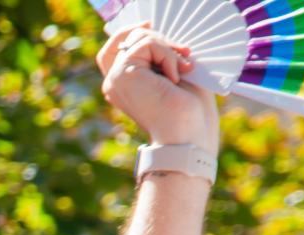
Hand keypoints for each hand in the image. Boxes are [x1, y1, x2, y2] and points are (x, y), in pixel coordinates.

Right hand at [97, 23, 218, 154]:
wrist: (187, 139)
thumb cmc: (189, 114)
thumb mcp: (175, 74)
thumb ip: (161, 54)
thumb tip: (155, 30)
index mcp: (124, 85)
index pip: (115, 47)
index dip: (132, 32)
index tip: (153, 28)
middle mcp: (114, 83)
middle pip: (126, 37)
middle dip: (160, 39)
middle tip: (185, 55)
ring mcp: (115, 79)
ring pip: (139, 37)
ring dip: (168, 49)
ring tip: (183, 70)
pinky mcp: (122, 74)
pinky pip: (147, 44)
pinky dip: (168, 55)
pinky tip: (174, 78)